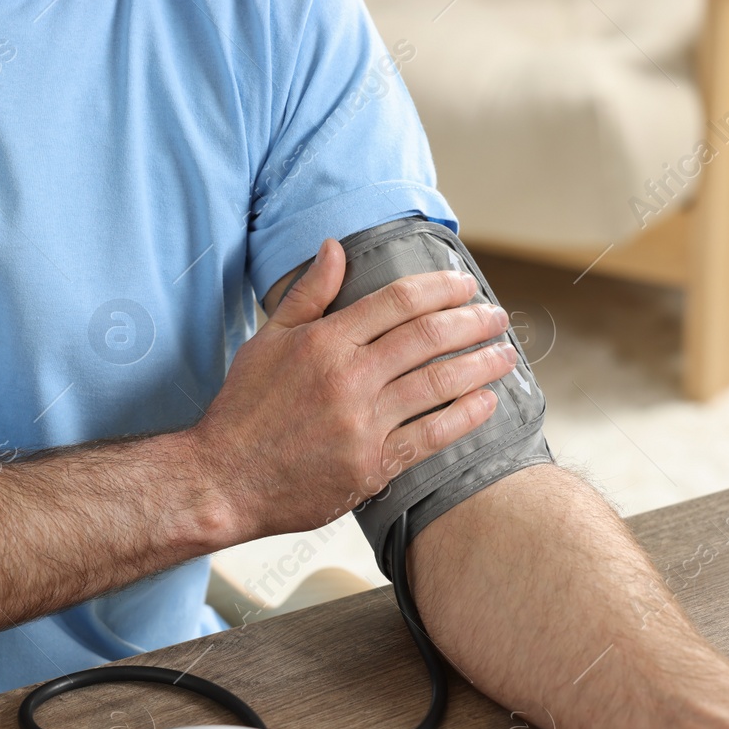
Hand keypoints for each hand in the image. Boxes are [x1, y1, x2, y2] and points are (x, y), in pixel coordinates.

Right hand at [191, 238, 515, 539]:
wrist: (223, 480)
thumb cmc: (243, 410)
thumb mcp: (266, 341)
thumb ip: (307, 294)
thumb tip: (334, 247)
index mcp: (324, 342)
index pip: (396, 301)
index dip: (438, 288)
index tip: (464, 285)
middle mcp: (348, 378)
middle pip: (427, 337)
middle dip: (471, 322)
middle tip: (497, 317)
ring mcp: (362, 424)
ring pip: (437, 384)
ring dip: (479, 365)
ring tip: (505, 353)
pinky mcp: (371, 465)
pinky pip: (430, 436)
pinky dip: (464, 417)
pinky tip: (486, 403)